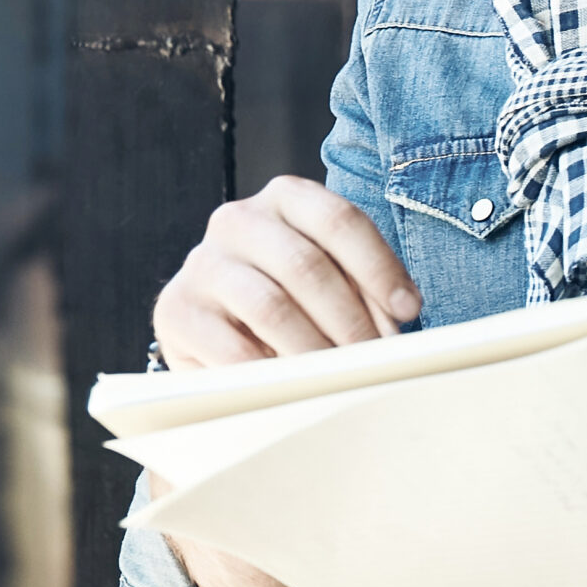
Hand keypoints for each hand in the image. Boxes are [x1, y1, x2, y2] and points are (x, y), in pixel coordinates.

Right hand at [153, 176, 418, 367]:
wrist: (219, 326)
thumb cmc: (294, 299)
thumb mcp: (332, 280)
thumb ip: (363, 288)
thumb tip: (399, 320)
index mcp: (285, 198)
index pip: (339, 220)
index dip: (380, 267)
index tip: (409, 311)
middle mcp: (238, 220)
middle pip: (307, 266)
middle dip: (350, 321)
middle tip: (374, 360)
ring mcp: (203, 263)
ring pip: (272, 307)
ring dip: (316, 351)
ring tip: (341, 379)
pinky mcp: (177, 310)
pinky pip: (234, 349)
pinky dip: (273, 374)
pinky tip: (296, 389)